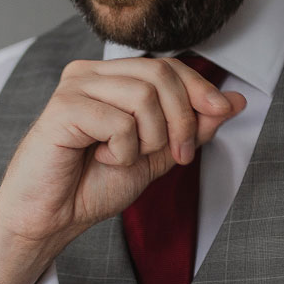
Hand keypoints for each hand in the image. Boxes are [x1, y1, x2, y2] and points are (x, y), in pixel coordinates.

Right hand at [0, 57, 245, 283]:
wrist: (50, 218)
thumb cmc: (91, 186)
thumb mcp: (156, 155)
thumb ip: (191, 128)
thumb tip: (233, 101)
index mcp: (112, 77)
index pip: (169, 65)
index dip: (200, 89)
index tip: (219, 115)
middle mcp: (92, 73)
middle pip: (161, 74)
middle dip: (182, 120)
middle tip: (175, 156)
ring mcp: (75, 86)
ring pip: (144, 96)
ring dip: (150, 139)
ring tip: (125, 158)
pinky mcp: (62, 107)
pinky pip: (119, 122)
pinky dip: (122, 150)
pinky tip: (100, 158)